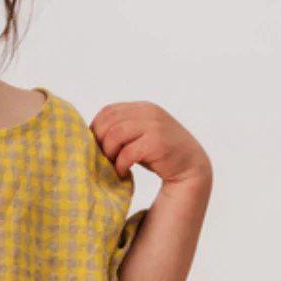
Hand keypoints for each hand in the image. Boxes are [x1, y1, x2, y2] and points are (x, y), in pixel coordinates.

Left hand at [89, 100, 212, 187]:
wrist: (190, 165)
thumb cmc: (159, 153)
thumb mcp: (139, 135)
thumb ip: (121, 130)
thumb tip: (90, 138)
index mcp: (141, 108)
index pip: (107, 112)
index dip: (95, 130)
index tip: (95, 148)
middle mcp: (148, 112)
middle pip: (108, 122)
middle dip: (100, 143)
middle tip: (103, 160)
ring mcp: (154, 125)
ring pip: (115, 135)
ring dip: (109, 154)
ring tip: (112, 166)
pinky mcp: (157, 143)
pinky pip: (128, 152)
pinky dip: (120, 165)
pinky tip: (123, 173)